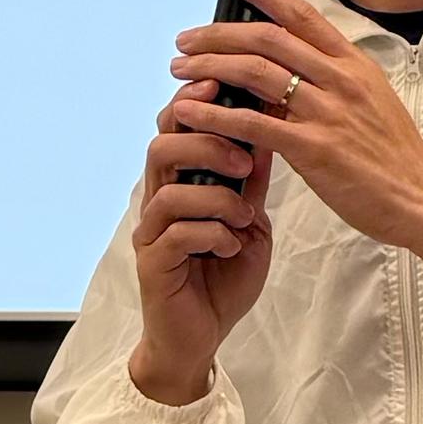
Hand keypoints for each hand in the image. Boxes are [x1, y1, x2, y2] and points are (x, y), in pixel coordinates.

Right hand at [126, 75, 278, 404]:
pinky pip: (176, 232)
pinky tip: (232, 245)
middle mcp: (159, 200)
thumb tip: (270, 128)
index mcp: (181, 181)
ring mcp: (152, 231)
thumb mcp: (250, 221)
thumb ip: (252, 181)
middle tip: (243, 159)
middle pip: (163, 143)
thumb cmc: (222, 277)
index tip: (225, 84)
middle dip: (205, 141)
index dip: (196, 100)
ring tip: (243, 212)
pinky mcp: (153, 263)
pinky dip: (212, 233)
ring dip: (213, 193)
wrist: (200, 339)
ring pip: (166, 186)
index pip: (178, 126)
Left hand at [165, 0, 422, 292]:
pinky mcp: (314, 148)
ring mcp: (327, 111)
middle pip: (267, 38)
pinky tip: (189, 114)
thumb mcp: (369, 102)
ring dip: (209, 67)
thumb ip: (329, 81)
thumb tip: (284, 70)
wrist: (421, 199)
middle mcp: (340, 78)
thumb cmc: (394, 157)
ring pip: (255, 72)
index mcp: (353, 63)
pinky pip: (253, 124)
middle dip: (218, 34)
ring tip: (179, 70)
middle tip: (185, 39)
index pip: (301, 14)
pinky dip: (215, 116)